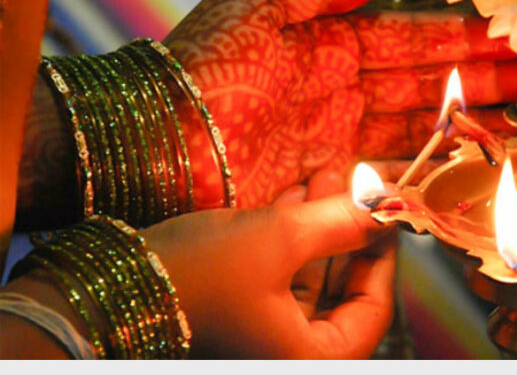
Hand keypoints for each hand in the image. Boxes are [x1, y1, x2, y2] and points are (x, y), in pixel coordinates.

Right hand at [142, 189, 395, 358]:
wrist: (114, 283)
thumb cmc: (200, 273)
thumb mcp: (281, 238)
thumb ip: (342, 222)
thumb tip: (389, 205)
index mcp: (310, 356)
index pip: (372, 310)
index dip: (383, 256)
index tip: (389, 214)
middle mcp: (290, 350)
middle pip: (341, 287)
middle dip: (349, 229)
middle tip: (361, 185)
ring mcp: (265, 329)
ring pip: (311, 273)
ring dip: (322, 222)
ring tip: (333, 173)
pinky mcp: (243, 308)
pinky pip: (282, 270)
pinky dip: (293, 232)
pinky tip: (301, 191)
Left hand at [163, 0, 516, 208]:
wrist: (162, 147)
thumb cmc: (204, 72)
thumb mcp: (255, 3)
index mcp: (326, 42)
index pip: (405, 37)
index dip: (455, 37)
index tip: (502, 35)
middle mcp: (339, 88)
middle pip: (420, 82)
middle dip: (475, 77)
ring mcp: (337, 135)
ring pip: (414, 124)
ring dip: (463, 119)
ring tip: (512, 116)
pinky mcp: (330, 178)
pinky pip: (389, 166)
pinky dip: (429, 161)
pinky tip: (462, 155)